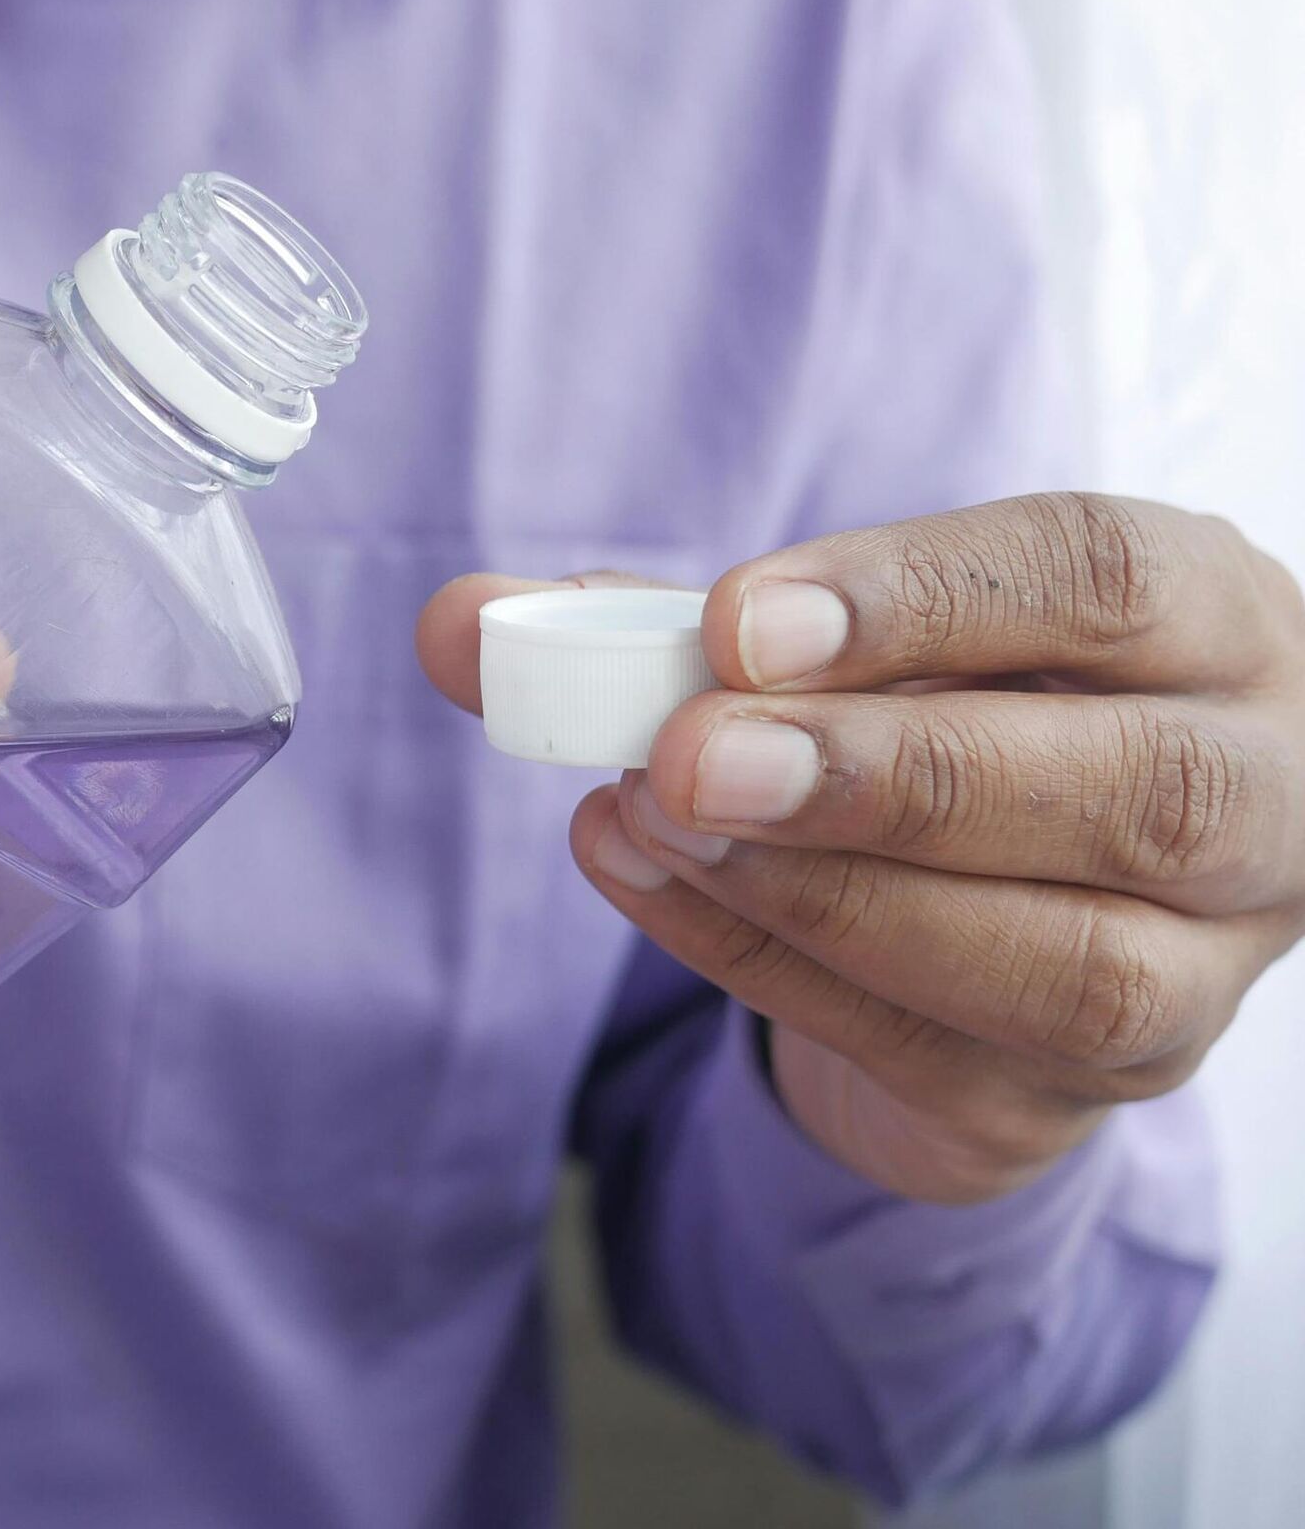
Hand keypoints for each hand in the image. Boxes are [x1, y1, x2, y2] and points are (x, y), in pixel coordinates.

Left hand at [419, 495, 1304, 1203]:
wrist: (994, 877)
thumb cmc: (926, 705)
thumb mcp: (830, 637)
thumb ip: (656, 623)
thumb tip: (454, 624)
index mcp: (1208, 628)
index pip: (1105, 584)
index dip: (917, 600)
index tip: (732, 623)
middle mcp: (1253, 800)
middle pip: (1133, 791)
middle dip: (887, 775)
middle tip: (685, 754)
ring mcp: (1188, 973)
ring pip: (1061, 963)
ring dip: (824, 892)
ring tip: (645, 815)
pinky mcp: (1075, 1094)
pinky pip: (936, 1052)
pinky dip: (765, 965)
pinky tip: (643, 878)